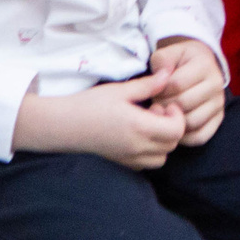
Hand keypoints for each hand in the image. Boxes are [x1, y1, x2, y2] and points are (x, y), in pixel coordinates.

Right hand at [13, 71, 185, 168]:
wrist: (62, 125)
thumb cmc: (89, 104)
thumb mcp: (120, 90)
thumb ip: (148, 85)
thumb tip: (169, 75)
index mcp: (139, 127)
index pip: (177, 131)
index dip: (178, 116)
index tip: (164, 103)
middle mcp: (136, 147)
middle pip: (172, 145)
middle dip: (172, 127)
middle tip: (157, 111)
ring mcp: (127, 158)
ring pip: (161, 158)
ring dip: (163, 142)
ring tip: (148, 124)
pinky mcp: (119, 162)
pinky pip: (145, 164)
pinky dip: (150, 152)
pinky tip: (138, 135)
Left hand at [151, 37, 226, 146]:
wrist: (200, 65)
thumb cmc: (181, 61)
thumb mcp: (170, 53)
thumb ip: (161, 60)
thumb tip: (161, 78)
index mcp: (204, 65)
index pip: (176, 84)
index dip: (159, 90)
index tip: (154, 89)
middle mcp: (216, 84)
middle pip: (183, 104)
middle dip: (164, 105)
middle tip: (157, 103)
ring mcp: (219, 103)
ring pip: (191, 122)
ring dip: (172, 121)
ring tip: (166, 113)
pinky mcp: (218, 119)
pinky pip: (200, 137)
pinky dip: (184, 137)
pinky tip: (175, 126)